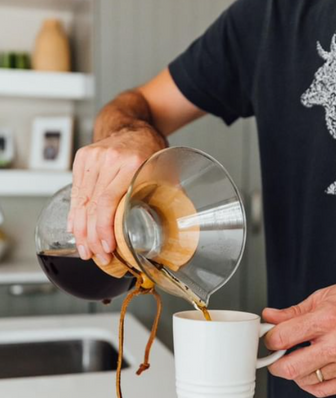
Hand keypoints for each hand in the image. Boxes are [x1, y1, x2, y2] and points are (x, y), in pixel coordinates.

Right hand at [68, 124, 165, 264]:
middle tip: (98, 257)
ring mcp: (92, 158)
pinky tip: (75, 230)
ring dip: (82, 230)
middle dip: (93, 237)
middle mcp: (108, 159)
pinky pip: (76, 192)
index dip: (104, 228)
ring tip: (86, 250)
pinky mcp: (82, 159)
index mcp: (130, 163)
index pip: (108, 201)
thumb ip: (169, 195)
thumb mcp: (165, 169)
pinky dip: (75, 213)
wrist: (132, 124)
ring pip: (80, 201)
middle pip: (92, 206)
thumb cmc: (150, 149)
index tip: (108, 248)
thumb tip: (183, 227)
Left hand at [263, 282, 335, 397]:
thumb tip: (269, 317)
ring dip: (293, 371)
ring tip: (297, 357)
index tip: (269, 338)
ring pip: (304, 380)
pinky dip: (309, 382)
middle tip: (274, 355)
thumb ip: (293, 311)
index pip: (283, 337)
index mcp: (328, 319)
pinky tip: (310, 369)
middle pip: (290, 367)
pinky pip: (322, 390)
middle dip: (274, 363)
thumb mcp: (324, 296)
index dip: (268, 339)